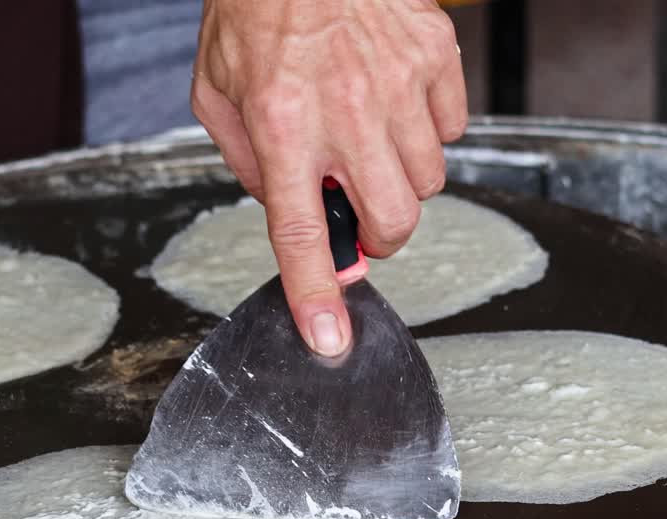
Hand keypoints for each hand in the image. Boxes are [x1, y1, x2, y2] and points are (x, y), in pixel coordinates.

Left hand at [192, 0, 466, 355]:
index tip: (330, 338)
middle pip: (391, 221)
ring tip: (369, 140)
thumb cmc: (253, 8)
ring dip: (399, 182)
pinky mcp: (435, 56)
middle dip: (378, 238)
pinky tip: (393, 101)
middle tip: (358, 216)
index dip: (315, 293)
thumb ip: (247, 161)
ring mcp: (400, 82)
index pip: (301, 231)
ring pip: (427, 182)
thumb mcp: (215, 90)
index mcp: (280, 122)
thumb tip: (287, 210)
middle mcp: (346, 110)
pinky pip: (450, 130)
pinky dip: (425, 132)